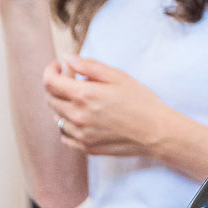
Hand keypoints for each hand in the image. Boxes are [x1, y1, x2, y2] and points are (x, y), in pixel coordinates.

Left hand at [43, 55, 173, 156]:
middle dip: (56, 86)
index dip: (50, 71)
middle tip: (72, 79)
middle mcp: (78, 117)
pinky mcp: (87, 148)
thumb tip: (69, 59)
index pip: (50, 82)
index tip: (58, 66)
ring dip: (62, 105)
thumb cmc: (141, 101)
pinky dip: (67, 125)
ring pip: (57, 118)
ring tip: (80, 99)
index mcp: (84, 95)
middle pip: (51, 100)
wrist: (156, 132)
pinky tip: (82, 118)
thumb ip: (90, 66)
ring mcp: (81, 135)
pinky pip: (65, 136)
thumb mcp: (118, 76)